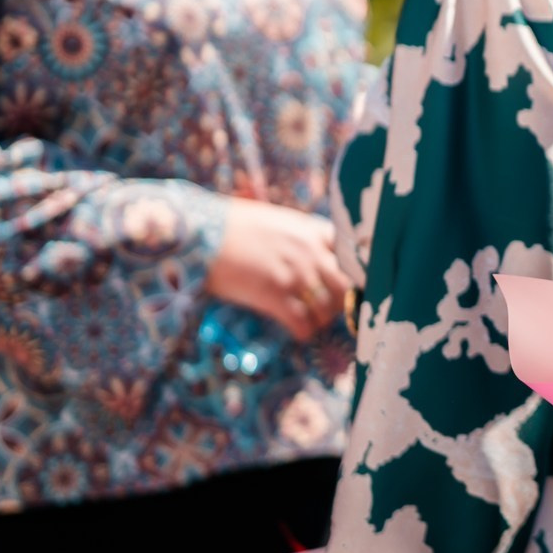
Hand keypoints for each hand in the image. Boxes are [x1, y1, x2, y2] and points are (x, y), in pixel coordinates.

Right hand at [205, 198, 348, 342]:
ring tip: (312, 322)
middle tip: (329, 309)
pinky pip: (303, 323)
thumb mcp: (278, 220)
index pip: (353, 255)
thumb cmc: (232, 224)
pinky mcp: (274, 295)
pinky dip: (304, 332)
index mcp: (313, 230)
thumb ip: (302, 236)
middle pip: (346, 285)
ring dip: (322, 319)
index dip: (354, 273)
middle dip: (341, 301)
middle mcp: (311, 252)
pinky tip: (298, 332)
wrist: (198, 232)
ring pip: (328, 308)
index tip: (350, 285)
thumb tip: (315, 252)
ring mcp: (295, 274)